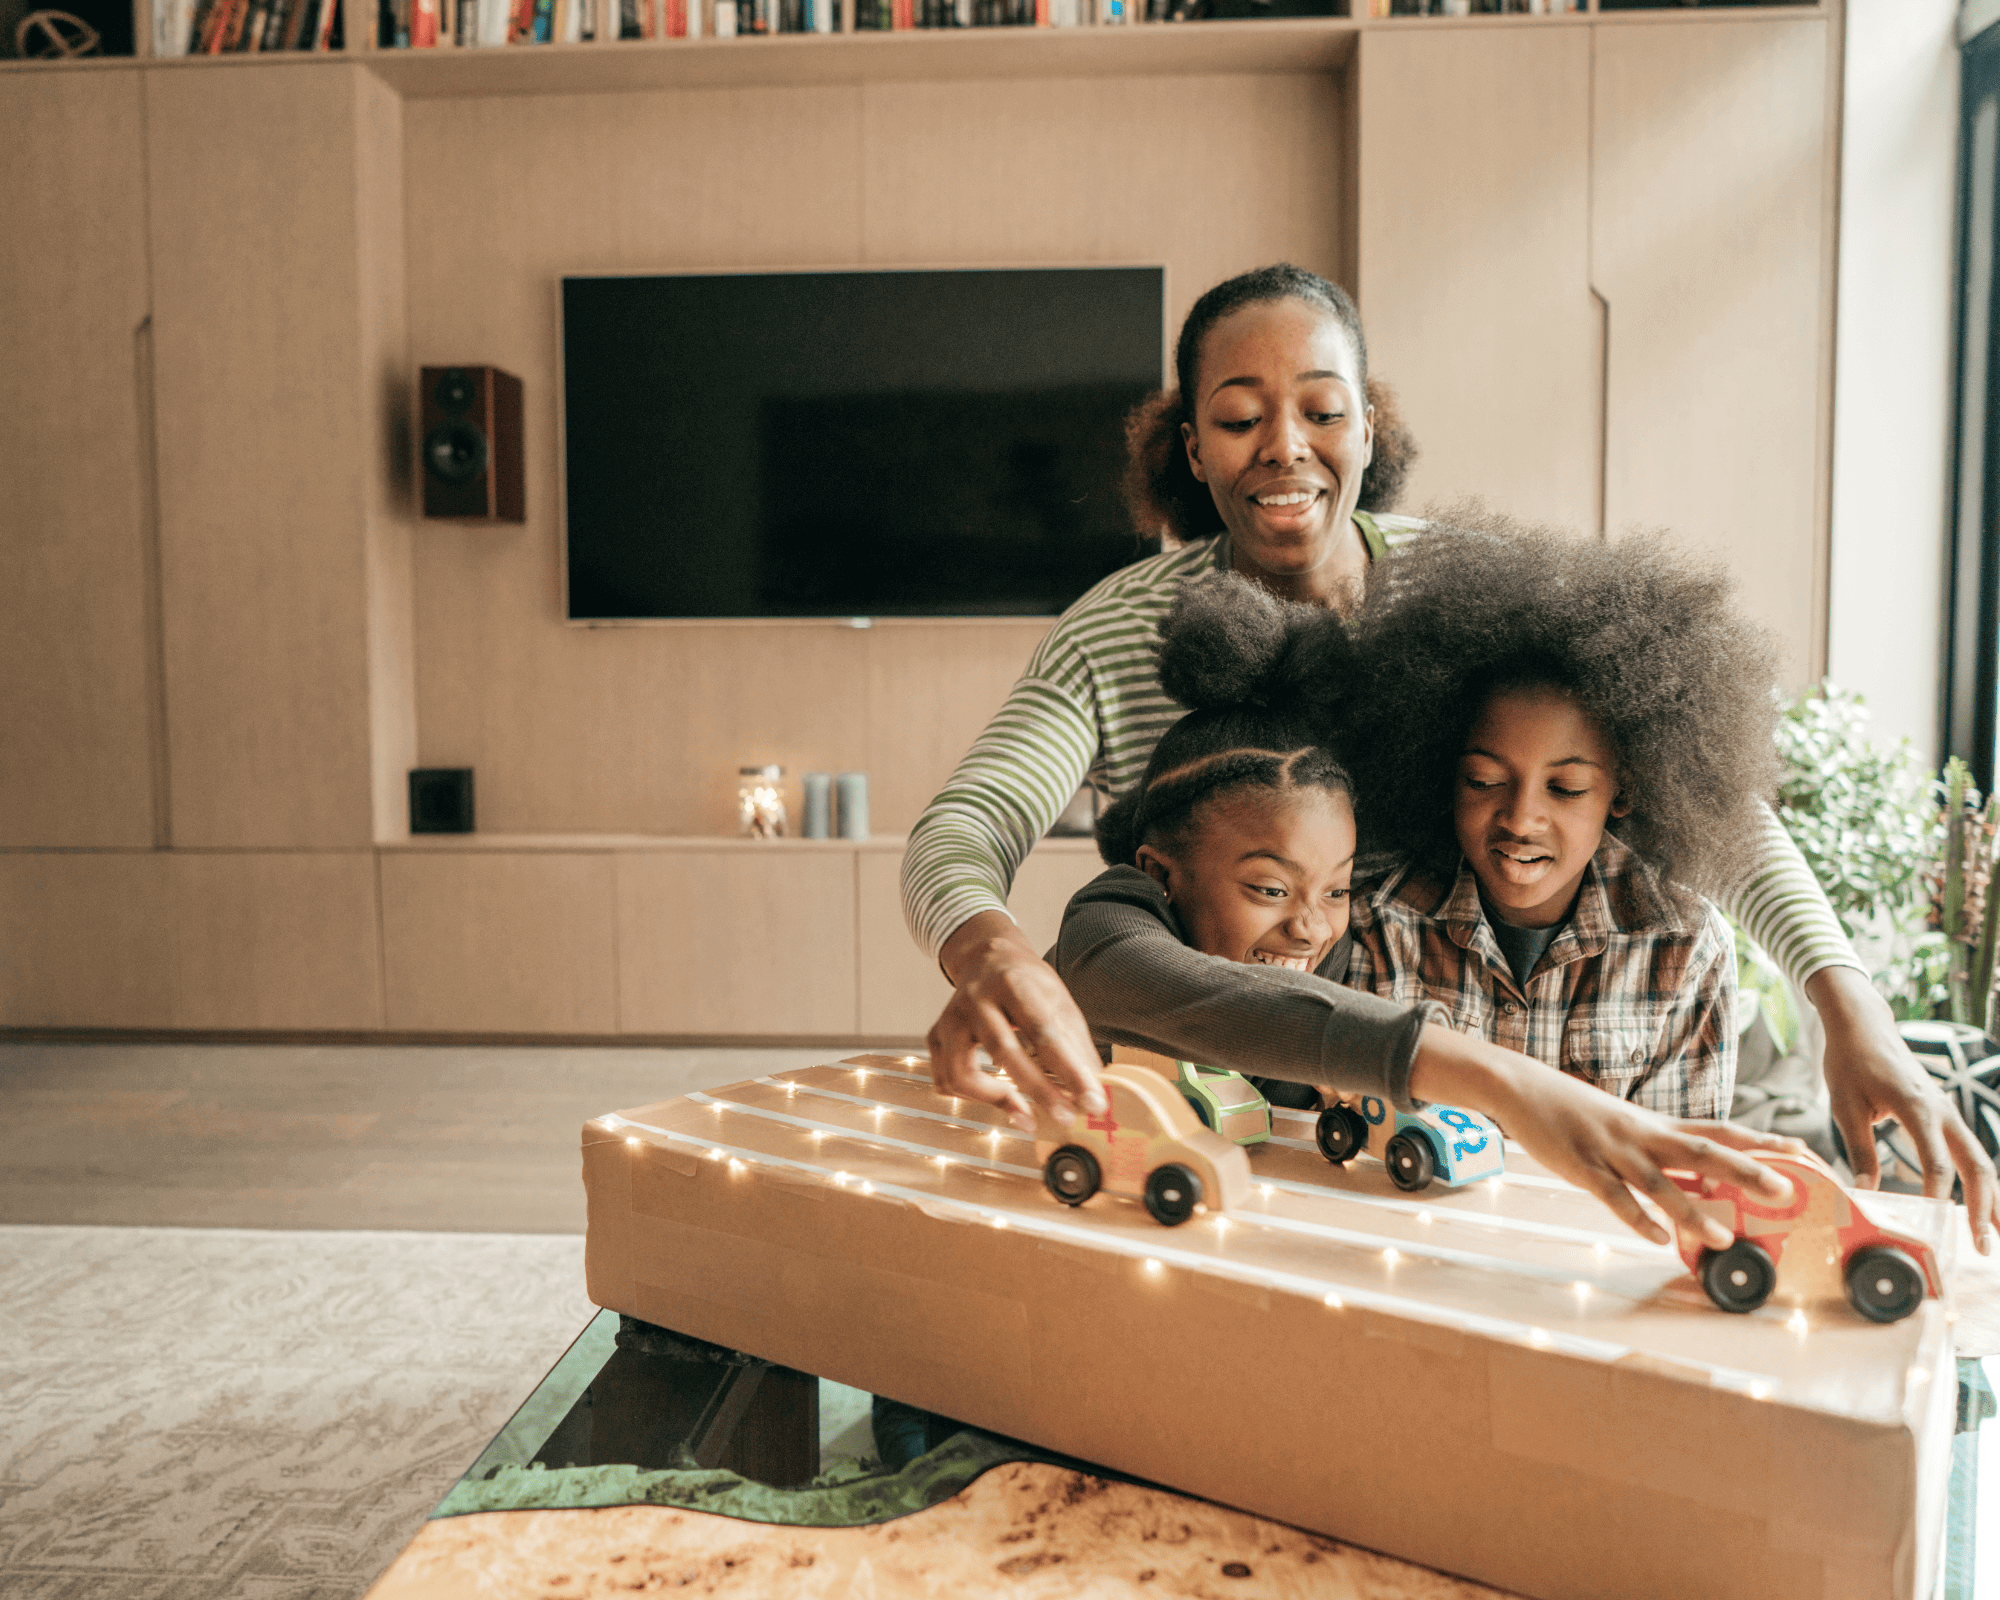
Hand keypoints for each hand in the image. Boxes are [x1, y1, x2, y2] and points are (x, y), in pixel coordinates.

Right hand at [929, 911, 1107, 1132]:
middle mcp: (976, 999)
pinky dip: (971, 1097)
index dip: (1070, 1071)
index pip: (1045, 1032)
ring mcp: (951, 1018)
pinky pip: (946, 1079)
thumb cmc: (1026, 982)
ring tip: (1026, 1116)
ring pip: (962, 1073)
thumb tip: (1098, 1090)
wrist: (986, 957)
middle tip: (1065, 1117)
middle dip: (1039, 1091)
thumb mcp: (1058, 1000)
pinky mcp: (936, 1036)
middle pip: (1004, 1052)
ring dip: (996, 1101)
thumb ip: (1076, 1044)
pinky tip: (996, 1098)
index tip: (1093, 1101)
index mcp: (1013, 984)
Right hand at [1410, 1025, 1803, 1248]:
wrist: (1522, 1087)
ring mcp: (1612, 1152)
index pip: (1720, 1130)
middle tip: (1786, 1190)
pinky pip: (1613, 1198)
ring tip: (1724, 1237)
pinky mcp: (1582, 1167)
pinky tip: (1654, 1238)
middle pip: (1703, 1152)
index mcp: (1656, 1123)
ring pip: (1660, 1183)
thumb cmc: (1574, 1108)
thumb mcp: (1624, 1122)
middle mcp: (1642, 1135)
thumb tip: (1695, 1174)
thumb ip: (1658, 1147)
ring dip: (1693, 1212)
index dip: (1761, 1142)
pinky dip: (1636, 1219)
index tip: (1801, 1151)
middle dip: (1746, 1172)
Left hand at [1807, 965, 1998, 1252]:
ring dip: (1989, 1199)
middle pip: (1977, 1166)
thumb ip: (1860, 1152)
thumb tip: (1864, 1194)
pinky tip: (1976, 1207)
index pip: (1937, 1163)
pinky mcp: (1944, 1115)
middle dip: (1984, 1208)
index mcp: (1918, 1108)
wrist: (1863, 1026)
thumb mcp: (1845, 1107)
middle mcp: (1943, 1111)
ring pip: (1980, 1162)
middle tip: (1981, 1246)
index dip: (1937, 1198)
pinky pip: (1967, 1153)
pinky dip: (1976, 1182)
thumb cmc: (1850, 1062)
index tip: (1932, 1227)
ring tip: (1989, 1237)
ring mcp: (1948, 1113)